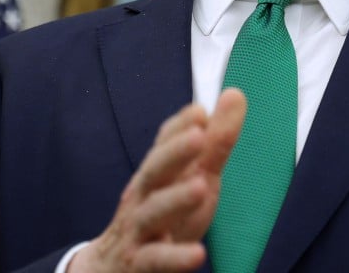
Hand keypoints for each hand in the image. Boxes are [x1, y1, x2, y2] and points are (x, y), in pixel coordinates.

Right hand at [69, 88, 246, 272]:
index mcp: (156, 174)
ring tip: (200, 186)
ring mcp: (139, 230)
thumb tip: (235, 94)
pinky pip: (156, 260)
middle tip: (198, 135)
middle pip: (154, 171)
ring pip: (152, 212)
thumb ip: (216, 142)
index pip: (163, 145)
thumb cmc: (162, 217)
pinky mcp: (139, 264)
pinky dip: (175, 257)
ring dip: (175, 198)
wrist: (113, 268)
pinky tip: (197, 254)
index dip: (179, 129)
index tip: (200, 111)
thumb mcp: (195, 178)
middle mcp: (143, 197)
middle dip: (174, 152)